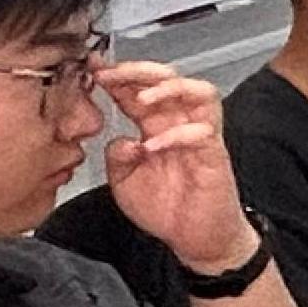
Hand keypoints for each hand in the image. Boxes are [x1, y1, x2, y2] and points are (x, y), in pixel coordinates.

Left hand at [97, 62, 259, 270]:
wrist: (196, 239)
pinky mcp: (215, 156)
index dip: (116, 76)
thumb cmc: (166, 208)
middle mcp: (178, 125)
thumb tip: (120, 140)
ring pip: (199, 92)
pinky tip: (154, 146)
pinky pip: (203, 132)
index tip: (92, 67)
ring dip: (170, 89)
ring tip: (143, 99)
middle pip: (169, 78)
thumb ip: (116, 158)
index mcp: (154, 127)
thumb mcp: (124, 183)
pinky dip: (177, 134)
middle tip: (112, 74)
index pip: (136, 90)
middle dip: (139, 71)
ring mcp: (199, 138)